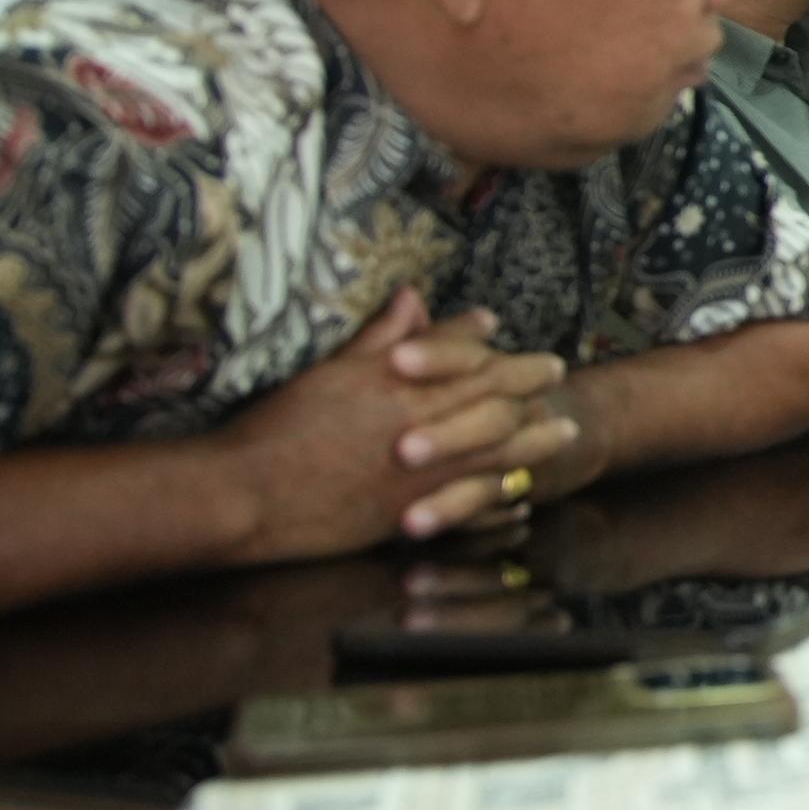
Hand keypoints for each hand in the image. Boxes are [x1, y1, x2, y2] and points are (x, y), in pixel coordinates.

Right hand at [221, 288, 581, 560]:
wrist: (245, 494)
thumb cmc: (275, 429)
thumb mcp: (328, 372)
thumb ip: (378, 338)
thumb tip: (411, 297)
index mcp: (397, 382)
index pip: (455, 349)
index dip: (479, 336)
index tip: (497, 326)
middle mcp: (420, 420)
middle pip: (492, 394)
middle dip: (529, 380)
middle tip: (557, 370)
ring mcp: (422, 469)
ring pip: (497, 449)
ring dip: (534, 438)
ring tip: (563, 430)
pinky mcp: (413, 512)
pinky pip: (474, 504)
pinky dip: (500, 499)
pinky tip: (519, 498)